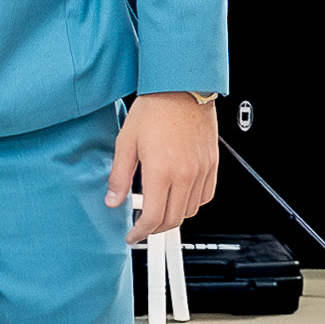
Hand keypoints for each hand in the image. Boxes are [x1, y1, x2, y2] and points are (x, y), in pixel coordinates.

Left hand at [106, 91, 217, 241]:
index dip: (140, 232)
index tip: (133, 236)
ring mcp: (201, 169)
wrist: (182, 87)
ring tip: (160, 211)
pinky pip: (206, 196)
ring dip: (174, 217)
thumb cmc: (155, 109)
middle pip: (173, 220)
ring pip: (191, 210)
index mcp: (161, 170)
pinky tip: (180, 197)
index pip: (152, 217)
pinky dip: (193, 203)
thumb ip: (119, 176)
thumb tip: (112, 200)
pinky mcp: (212, 163)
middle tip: (143, 227)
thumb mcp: (126, 142)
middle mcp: (185, 173)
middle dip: (156, 229)